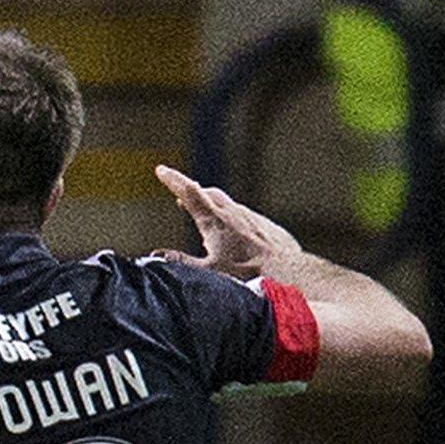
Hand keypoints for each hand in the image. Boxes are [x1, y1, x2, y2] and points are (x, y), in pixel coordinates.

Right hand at [153, 165, 302, 279]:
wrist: (288, 271)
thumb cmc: (248, 273)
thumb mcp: (208, 271)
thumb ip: (181, 261)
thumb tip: (156, 255)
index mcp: (214, 221)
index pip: (189, 193)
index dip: (173, 180)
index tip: (161, 170)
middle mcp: (233, 213)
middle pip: (208, 193)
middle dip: (192, 191)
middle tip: (180, 194)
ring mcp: (251, 217)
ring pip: (227, 203)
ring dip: (212, 204)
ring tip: (203, 212)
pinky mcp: (266, 226)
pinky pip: (244, 215)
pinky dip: (232, 216)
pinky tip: (233, 230)